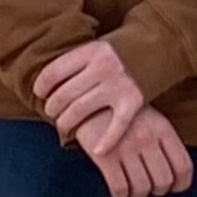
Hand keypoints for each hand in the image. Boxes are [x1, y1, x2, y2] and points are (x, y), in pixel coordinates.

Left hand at [34, 37, 149, 151]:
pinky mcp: (133, 100)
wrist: (157, 46)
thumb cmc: (120, 52)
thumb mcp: (96, 48)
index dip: (41, 86)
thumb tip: (46, 86)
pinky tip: (98, 151)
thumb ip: (76, 63)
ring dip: (66, 122)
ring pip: (79, 110)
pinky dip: (107, 140)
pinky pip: (116, 125)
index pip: (53, 72)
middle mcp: (102, 67)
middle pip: (64, 94)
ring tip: (64, 125)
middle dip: (52, 108)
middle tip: (51, 113)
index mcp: (90, 51)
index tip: (39, 93)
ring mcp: (118, 84)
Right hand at [89, 105, 193, 196]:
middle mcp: (146, 139)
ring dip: (138, 194)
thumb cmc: (121, 113)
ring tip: (133, 189)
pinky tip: (119, 190)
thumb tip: (175, 174)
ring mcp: (126, 148)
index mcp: (162, 129)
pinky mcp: (105, 157)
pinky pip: (119, 188)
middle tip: (150, 188)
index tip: (174, 188)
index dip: (181, 184)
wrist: (87, 100)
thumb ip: (164, 143)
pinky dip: (120, 195)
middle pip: (163, 181)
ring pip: (141, 188)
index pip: (183, 166)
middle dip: (157, 191)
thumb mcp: (150, 119)